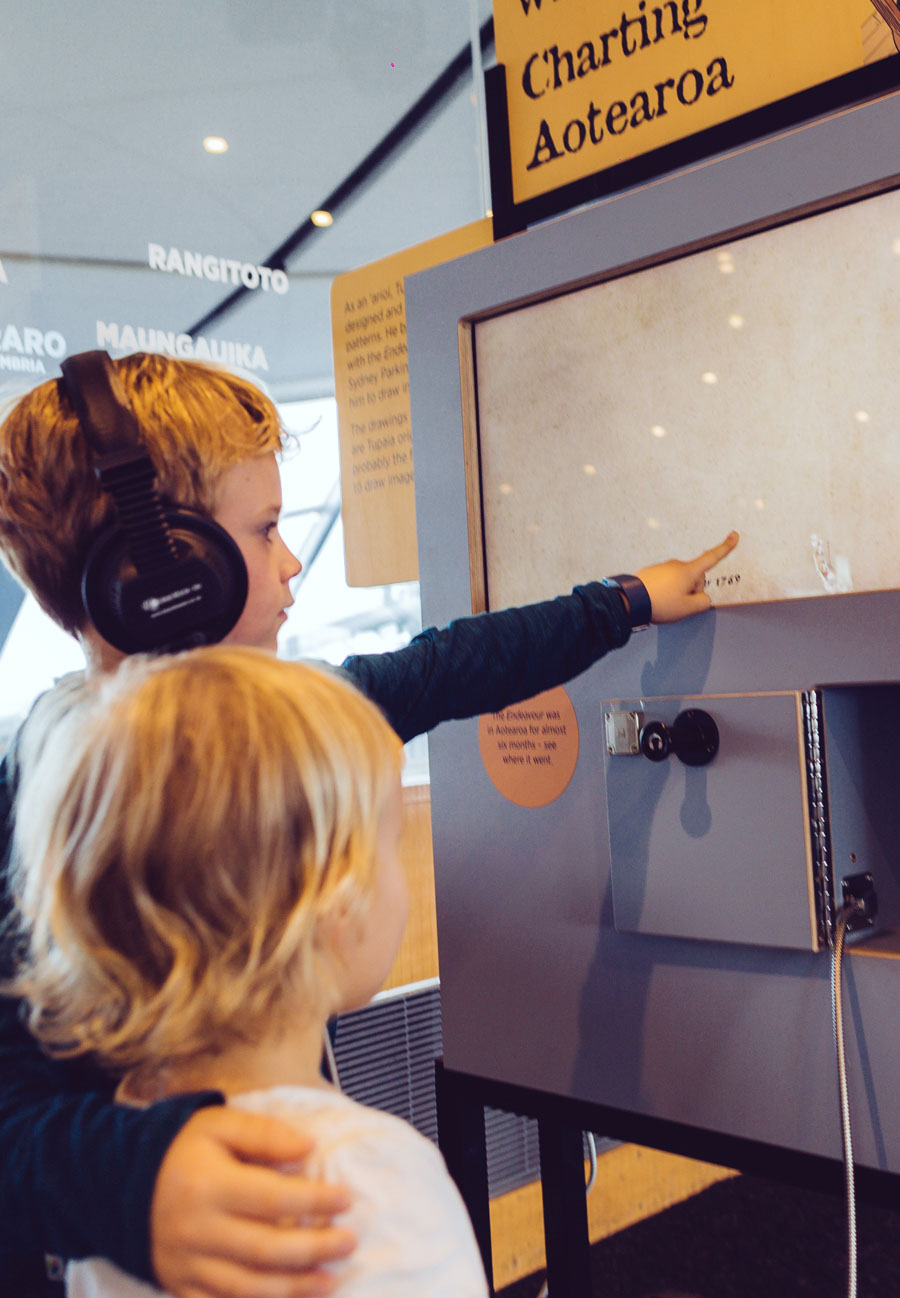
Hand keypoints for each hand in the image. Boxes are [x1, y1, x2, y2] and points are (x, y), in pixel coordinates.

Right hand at [151, 1107, 354, 1297]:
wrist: (120, 1183)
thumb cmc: (182, 1148)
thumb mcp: (219, 1125)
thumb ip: (264, 1134)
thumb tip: (310, 1147)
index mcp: (209, 1186)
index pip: (273, 1199)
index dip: (315, 1202)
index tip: (347, 1198)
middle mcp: (198, 1231)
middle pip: (266, 1250)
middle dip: (314, 1249)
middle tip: (350, 1241)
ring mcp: (186, 1265)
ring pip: (248, 1287)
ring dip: (294, 1288)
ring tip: (331, 1280)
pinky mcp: (178, 1287)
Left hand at [636, 530, 738, 623]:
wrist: (630, 600)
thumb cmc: (660, 603)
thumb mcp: (688, 608)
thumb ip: (703, 602)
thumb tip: (702, 598)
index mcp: (689, 571)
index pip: (712, 558)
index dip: (725, 547)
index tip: (734, 535)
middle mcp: (676, 565)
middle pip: (694, 578)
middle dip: (691, 590)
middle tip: (679, 604)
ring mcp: (663, 567)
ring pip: (679, 581)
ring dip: (677, 592)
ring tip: (664, 603)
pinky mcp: (652, 572)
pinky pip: (665, 583)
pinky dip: (665, 591)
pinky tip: (656, 600)